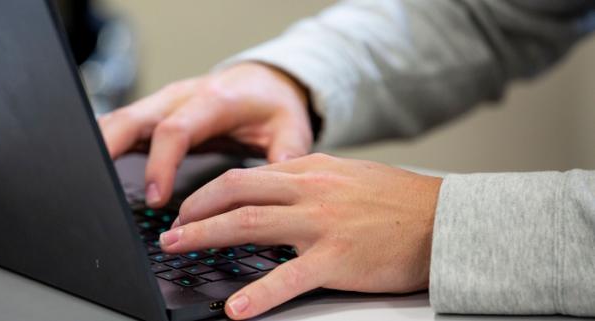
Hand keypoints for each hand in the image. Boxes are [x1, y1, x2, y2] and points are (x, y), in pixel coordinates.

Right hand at [97, 63, 312, 207]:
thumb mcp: (290, 127)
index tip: (155, 197)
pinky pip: (124, 125)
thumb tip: (278, 183)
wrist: (263, 82)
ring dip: (99, 143)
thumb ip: (286, 152)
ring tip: (83, 175)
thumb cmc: (272, 106)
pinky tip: (93, 165)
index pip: (176, 130)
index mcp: (213, 101)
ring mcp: (164, 103)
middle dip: (110, 147)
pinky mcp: (155, 113)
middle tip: (95, 183)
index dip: (161, 163)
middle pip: (134, 117)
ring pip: (121, 118)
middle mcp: (182, 97)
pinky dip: (105, 142)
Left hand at [158, 153, 442, 318]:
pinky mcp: (337, 259)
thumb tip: (274, 183)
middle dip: (195, 211)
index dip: (208, 192)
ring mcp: (321, 224)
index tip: (188, 207)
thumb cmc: (397, 201)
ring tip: (180, 249)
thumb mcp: (346, 175)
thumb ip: (308, 177)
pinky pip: (288, 278)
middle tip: (170, 230)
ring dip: (206, 236)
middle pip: (236, 194)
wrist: (443, 220)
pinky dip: (259, 294)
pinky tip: (236, 309)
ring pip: (249, 225)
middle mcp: (309, 191)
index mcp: (309, 171)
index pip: (244, 177)